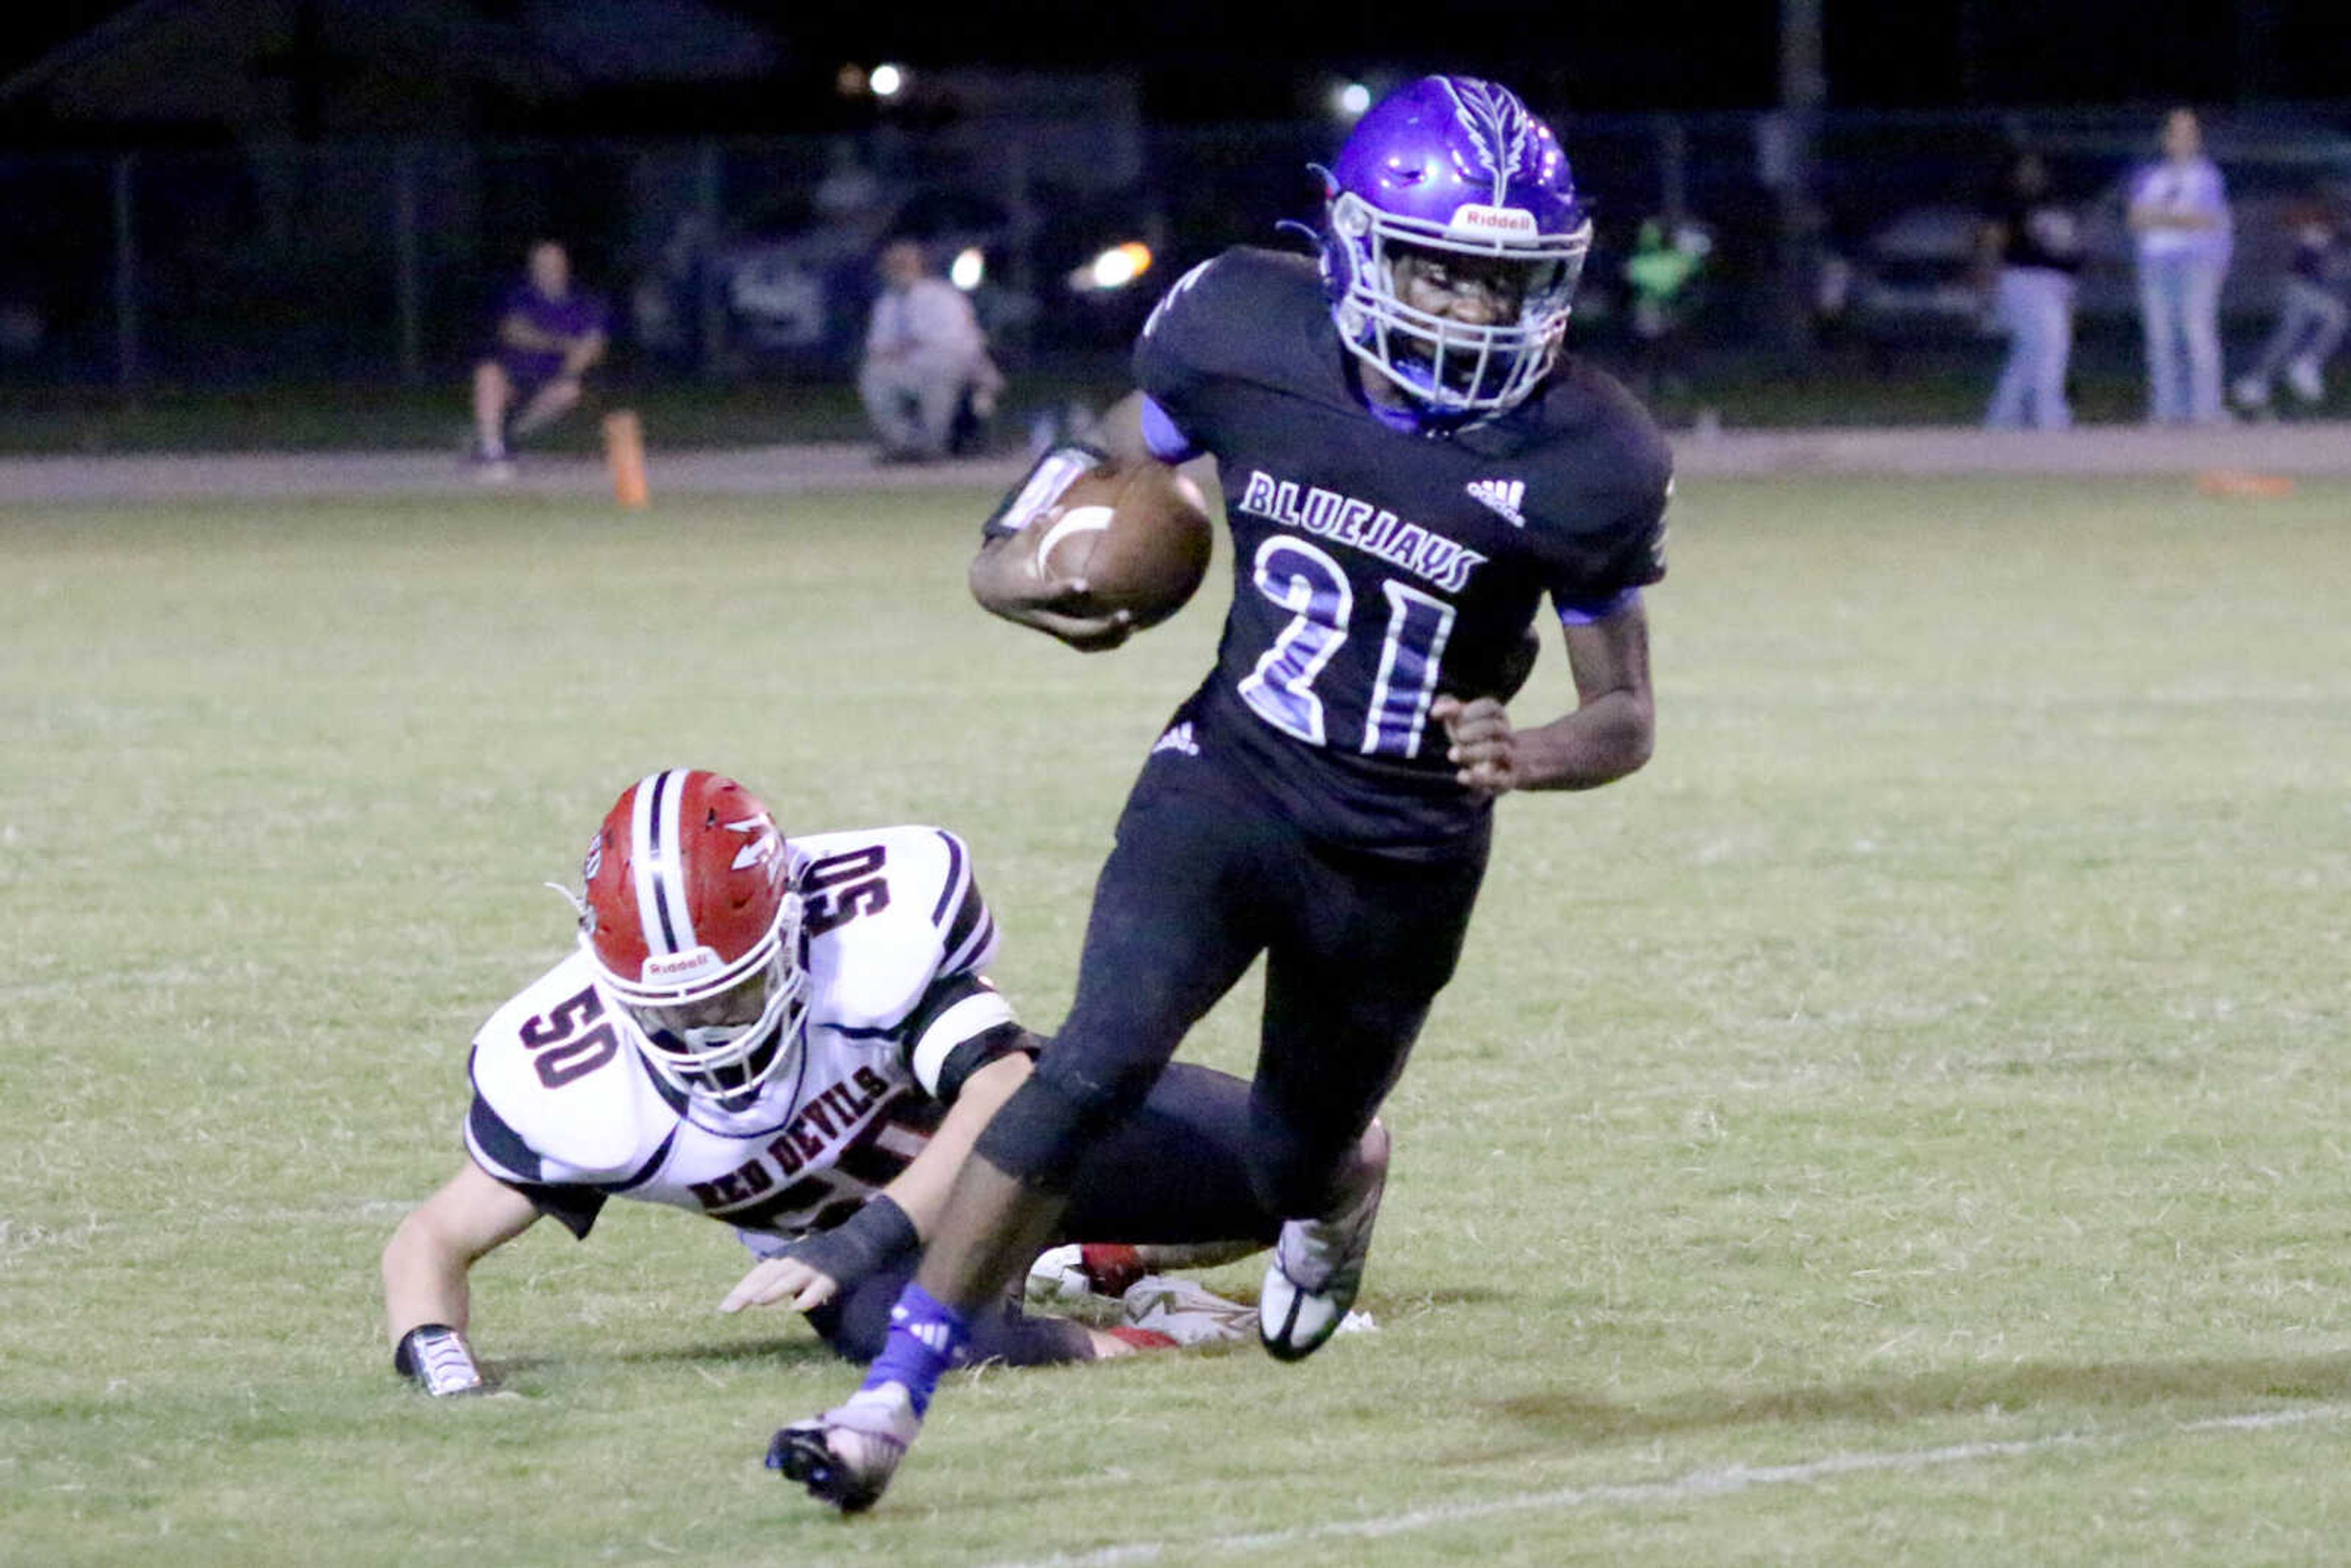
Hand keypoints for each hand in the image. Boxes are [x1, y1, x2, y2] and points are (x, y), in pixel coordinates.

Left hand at [721, 1253, 840, 1313]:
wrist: (855, 1241)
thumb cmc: (818, 1256)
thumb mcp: (794, 1261)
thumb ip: (774, 1276)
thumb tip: (750, 1295)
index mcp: (784, 1257)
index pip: (758, 1274)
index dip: (741, 1289)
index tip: (724, 1307)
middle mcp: (795, 1260)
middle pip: (768, 1276)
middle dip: (749, 1291)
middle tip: (729, 1308)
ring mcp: (813, 1268)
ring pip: (791, 1279)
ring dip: (774, 1290)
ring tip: (758, 1300)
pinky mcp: (832, 1277)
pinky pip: (818, 1288)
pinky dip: (808, 1297)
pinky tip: (796, 1308)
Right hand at [972, 540, 1135, 651]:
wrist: (990, 593)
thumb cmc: (1009, 561)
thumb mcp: (1017, 544)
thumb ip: (1037, 527)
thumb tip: (1060, 508)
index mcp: (1027, 593)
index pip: (1047, 595)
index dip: (1065, 591)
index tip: (1085, 586)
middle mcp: (1038, 615)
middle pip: (1071, 629)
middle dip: (1099, 626)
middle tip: (1126, 614)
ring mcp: (1047, 627)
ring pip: (1078, 641)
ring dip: (1106, 637)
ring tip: (1132, 627)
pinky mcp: (1053, 632)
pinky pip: (1080, 644)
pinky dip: (1102, 643)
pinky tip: (1125, 634)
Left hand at [1432, 695, 1519, 795]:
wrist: (1501, 771)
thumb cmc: (1474, 742)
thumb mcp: (1461, 725)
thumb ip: (1448, 712)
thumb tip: (1434, 711)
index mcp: (1498, 719)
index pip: (1491, 707)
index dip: (1471, 710)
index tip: (1452, 715)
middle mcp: (1507, 736)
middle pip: (1495, 728)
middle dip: (1475, 730)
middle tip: (1458, 736)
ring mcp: (1510, 758)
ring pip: (1499, 751)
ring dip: (1473, 752)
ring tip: (1452, 754)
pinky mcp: (1507, 780)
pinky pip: (1499, 780)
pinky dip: (1478, 778)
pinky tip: (1460, 776)